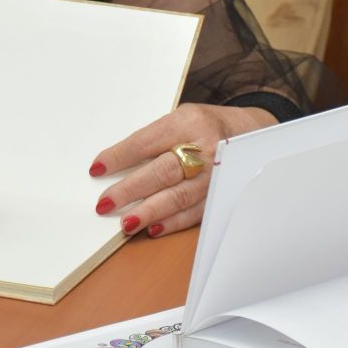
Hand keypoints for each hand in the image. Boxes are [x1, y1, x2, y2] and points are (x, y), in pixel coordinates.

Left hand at [89, 103, 276, 238]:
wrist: (250, 133)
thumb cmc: (205, 126)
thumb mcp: (181, 118)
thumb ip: (154, 139)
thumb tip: (116, 165)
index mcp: (188, 122)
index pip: (146, 141)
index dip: (120, 156)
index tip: (97, 168)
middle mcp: (204, 148)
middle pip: (162, 171)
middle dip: (131, 189)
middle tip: (105, 203)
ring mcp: (215, 175)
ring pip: (179, 197)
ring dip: (150, 212)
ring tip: (126, 223)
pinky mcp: (221, 195)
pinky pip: (194, 213)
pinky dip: (173, 222)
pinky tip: (154, 229)